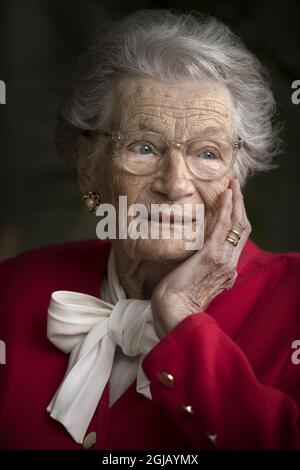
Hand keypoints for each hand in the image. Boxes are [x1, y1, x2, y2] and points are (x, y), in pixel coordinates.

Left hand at [151, 178, 251, 338]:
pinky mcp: (211, 256)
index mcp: (227, 269)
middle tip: (236, 186)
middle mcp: (229, 263)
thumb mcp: (195, 280)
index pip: (237, 238)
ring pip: (236, 225)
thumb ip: (202, 268)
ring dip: (235, 202)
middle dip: (240, 205)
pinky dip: (226, 209)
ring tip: (233, 185)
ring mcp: (223, 259)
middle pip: (241, 228)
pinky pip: (222, 227)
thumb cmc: (178, 299)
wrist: (174, 312)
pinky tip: (226, 195)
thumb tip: (198, 258)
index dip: (238, 218)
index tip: (233, 201)